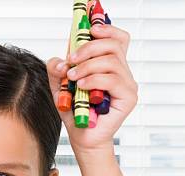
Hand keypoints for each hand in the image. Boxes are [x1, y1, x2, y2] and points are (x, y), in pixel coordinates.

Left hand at [47, 24, 137, 152]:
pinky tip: (81, 87)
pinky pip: (112, 80)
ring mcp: (127, 84)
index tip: (87, 29)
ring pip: (111, 61)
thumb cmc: (76, 112)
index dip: (105, 29)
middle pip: (113, 44)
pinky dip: (93, 80)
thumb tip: (61, 61)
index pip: (117, 38)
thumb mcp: (60, 87)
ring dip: (87, 66)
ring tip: (72, 78)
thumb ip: (56, 70)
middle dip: (88, 47)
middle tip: (71, 59)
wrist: (82, 137)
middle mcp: (122, 72)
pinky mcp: (128, 97)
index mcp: (110, 65)